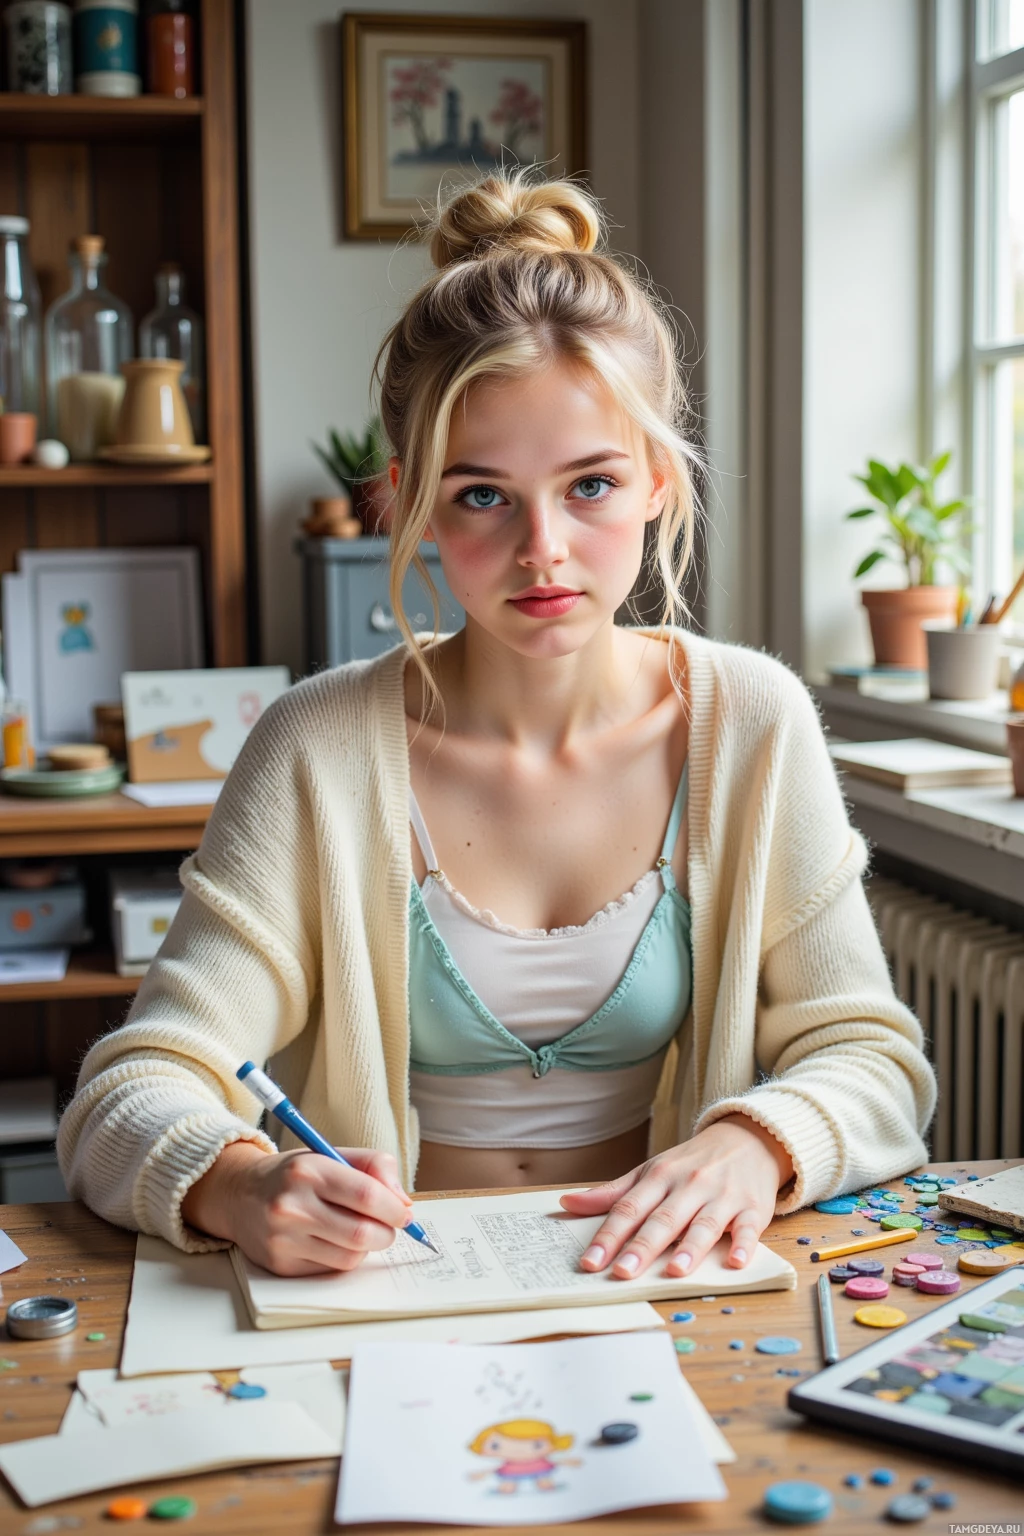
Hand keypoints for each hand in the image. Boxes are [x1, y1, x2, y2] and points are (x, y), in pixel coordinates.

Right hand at [181, 1142, 413, 1275]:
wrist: (240, 1194)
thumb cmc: (296, 1174)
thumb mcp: (332, 1154)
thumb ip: (375, 1168)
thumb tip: (404, 1203)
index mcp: (309, 1170)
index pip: (367, 1195)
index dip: (395, 1208)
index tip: (405, 1213)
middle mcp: (292, 1206)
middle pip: (362, 1233)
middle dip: (387, 1233)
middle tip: (389, 1227)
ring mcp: (283, 1239)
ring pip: (350, 1257)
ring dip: (366, 1247)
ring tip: (360, 1230)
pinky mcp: (280, 1264)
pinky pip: (331, 1269)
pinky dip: (343, 1258)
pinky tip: (333, 1241)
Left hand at [558, 1113, 793, 1279]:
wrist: (747, 1138)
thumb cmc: (692, 1163)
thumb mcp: (651, 1170)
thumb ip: (613, 1192)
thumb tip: (567, 1204)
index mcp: (660, 1176)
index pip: (629, 1208)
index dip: (608, 1236)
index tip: (590, 1263)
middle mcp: (690, 1185)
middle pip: (663, 1219)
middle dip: (642, 1247)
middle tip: (623, 1273)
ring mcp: (723, 1196)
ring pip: (704, 1223)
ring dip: (690, 1247)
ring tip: (674, 1270)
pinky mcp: (753, 1208)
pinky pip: (748, 1228)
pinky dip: (743, 1244)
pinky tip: (734, 1261)